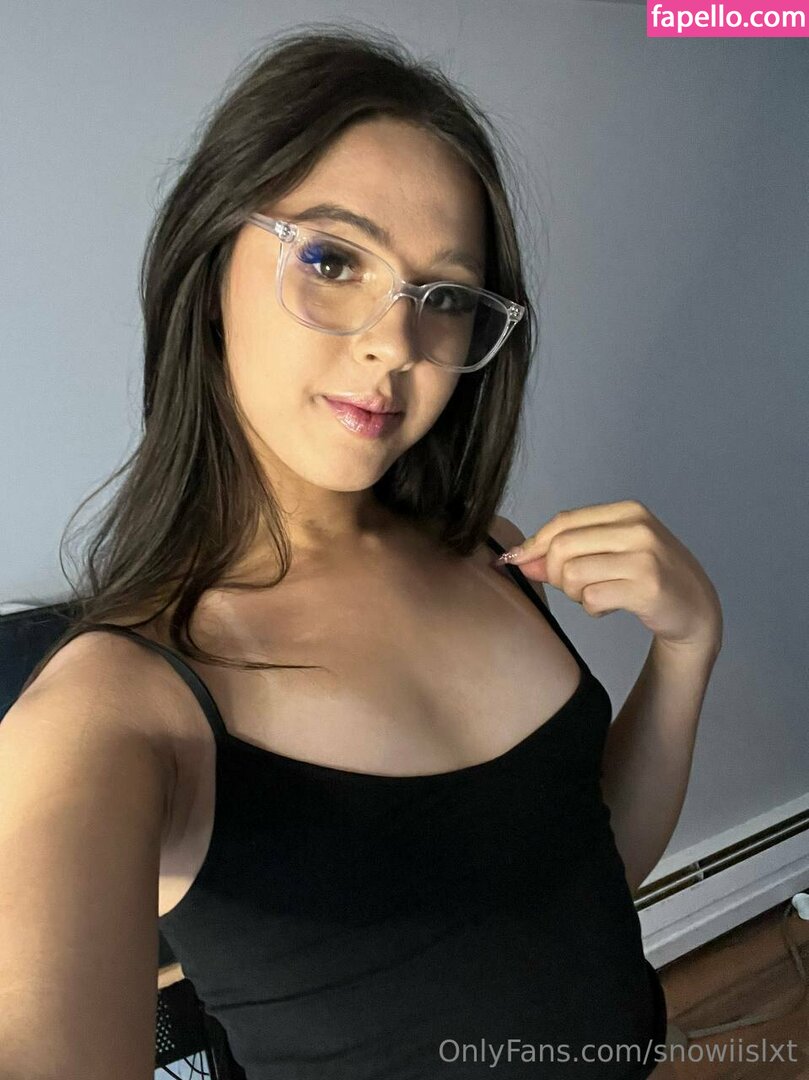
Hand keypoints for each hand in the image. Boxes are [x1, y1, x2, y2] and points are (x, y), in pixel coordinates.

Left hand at [498, 500, 722, 654]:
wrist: (696, 607)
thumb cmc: (647, 576)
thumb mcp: (610, 551)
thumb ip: (567, 550)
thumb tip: (519, 558)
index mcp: (627, 511)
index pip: (563, 522)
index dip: (533, 544)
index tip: (516, 561)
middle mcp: (637, 528)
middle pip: (562, 547)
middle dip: (553, 573)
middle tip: (571, 588)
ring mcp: (644, 557)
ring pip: (572, 574)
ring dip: (574, 594)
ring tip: (594, 595)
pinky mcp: (646, 588)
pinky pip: (592, 599)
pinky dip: (592, 609)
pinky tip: (608, 607)